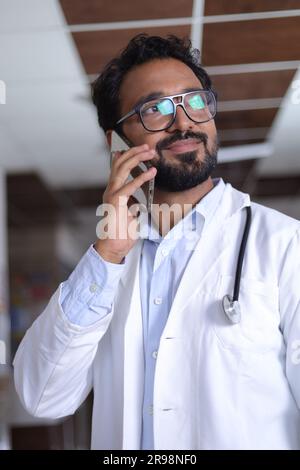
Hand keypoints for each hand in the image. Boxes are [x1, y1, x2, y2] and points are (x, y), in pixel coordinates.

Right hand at [95, 144, 156, 262]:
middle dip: (133, 152)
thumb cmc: (122, 233)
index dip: (127, 156)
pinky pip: (129, 186)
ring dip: (136, 158)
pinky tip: (151, 172)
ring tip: (149, 153)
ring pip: (122, 169)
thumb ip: (134, 203)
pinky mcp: (115, 202)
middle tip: (147, 147)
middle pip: (119, 164)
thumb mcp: (132, 213)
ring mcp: (111, 195)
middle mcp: (110, 190)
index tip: (139, 149)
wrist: (114, 246)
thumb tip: (141, 199)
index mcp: (113, 191)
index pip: (118, 168)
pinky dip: (141, 178)